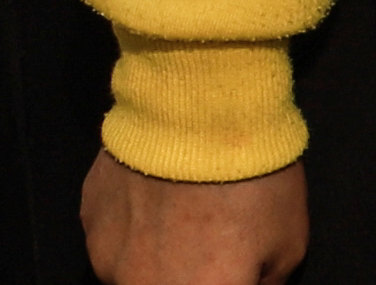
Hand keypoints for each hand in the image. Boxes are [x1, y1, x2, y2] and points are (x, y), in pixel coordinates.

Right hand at [85, 150, 309, 284]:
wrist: (203, 108)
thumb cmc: (255, 181)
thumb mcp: (288, 244)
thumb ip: (264, 282)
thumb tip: (251, 284)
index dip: (228, 275)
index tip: (236, 260)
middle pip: (168, 283)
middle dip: (191, 271)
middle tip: (211, 239)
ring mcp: (106, 258)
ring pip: (133, 270)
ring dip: (155, 255)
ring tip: (181, 213)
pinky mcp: (87, 220)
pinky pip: (113, 237)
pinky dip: (132, 226)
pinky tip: (154, 193)